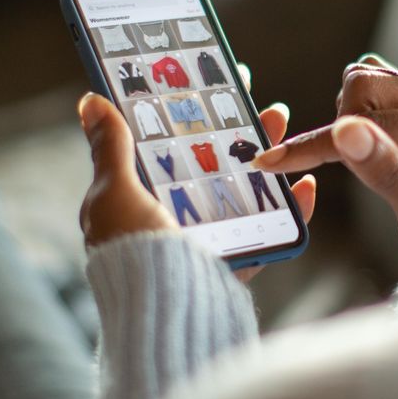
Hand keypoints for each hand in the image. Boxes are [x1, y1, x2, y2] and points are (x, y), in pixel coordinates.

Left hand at [77, 74, 316, 282]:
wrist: (164, 316)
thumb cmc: (132, 254)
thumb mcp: (114, 194)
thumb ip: (112, 149)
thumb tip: (91, 100)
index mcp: (139, 199)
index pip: (167, 144)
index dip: (189, 111)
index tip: (213, 82)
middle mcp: (173, 218)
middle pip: (213, 162)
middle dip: (237, 128)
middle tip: (258, 99)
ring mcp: (208, 240)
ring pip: (244, 188)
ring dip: (267, 154)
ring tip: (281, 122)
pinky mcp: (237, 263)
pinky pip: (271, 231)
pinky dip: (291, 209)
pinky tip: (305, 185)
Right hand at [254, 56, 397, 266]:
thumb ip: (386, 174)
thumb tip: (345, 131)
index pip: (371, 124)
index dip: (318, 146)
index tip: (272, 162)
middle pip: (363, 85)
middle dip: (343, 129)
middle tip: (358, 169)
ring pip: (362, 79)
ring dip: (350, 119)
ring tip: (374, 161)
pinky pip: (370, 82)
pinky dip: (356, 114)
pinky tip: (373, 146)